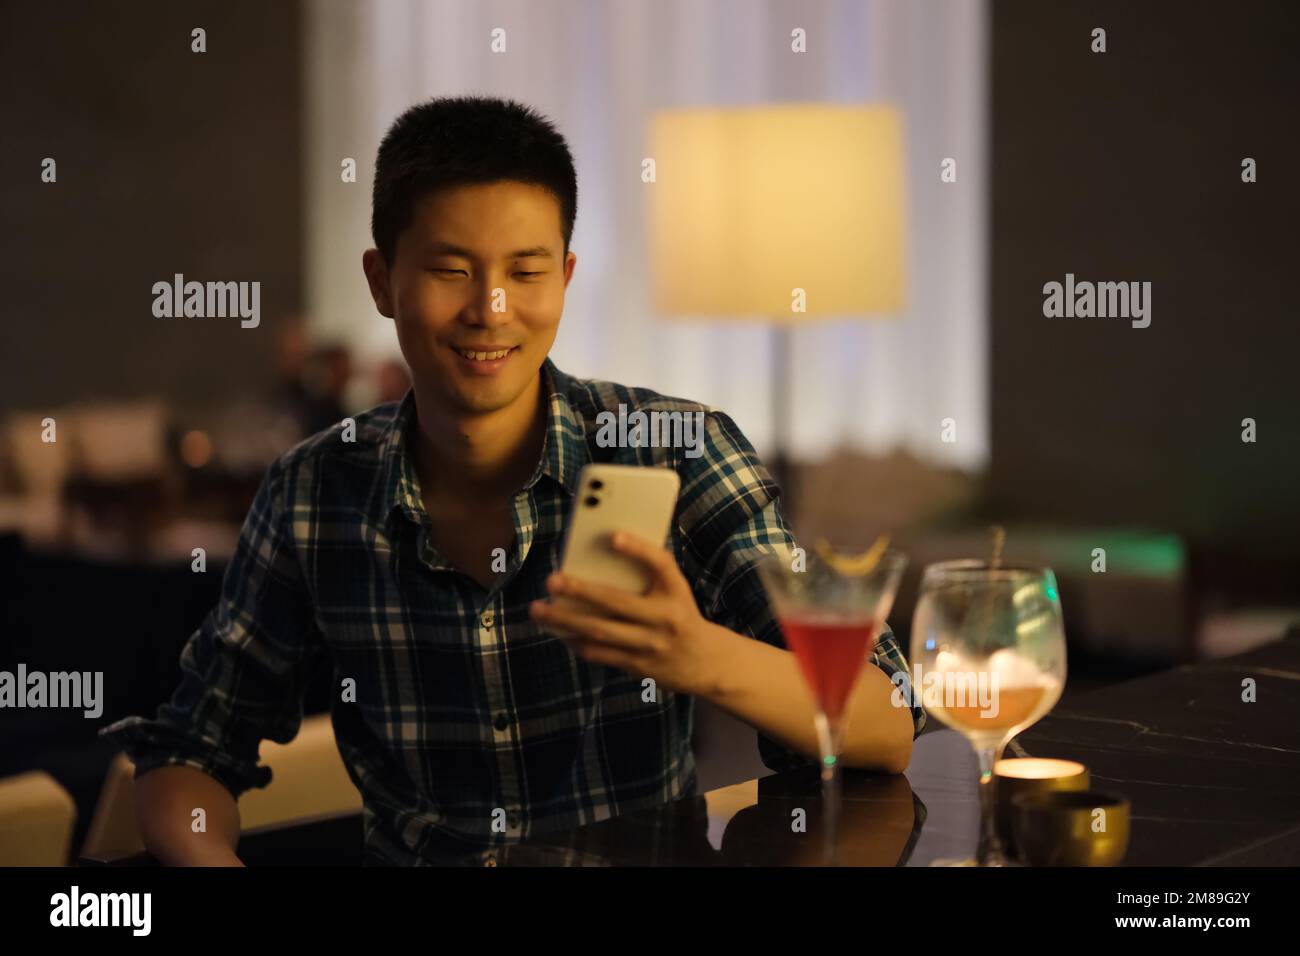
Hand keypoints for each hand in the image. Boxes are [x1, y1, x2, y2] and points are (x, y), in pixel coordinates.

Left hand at [529, 531, 721, 697]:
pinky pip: (600, 653)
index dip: (639, 549)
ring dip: (564, 621)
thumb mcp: (674, 590)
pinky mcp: (638, 666)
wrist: (706, 662)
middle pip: (617, 602)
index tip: (613, 536)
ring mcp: (651, 645)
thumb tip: (596, 559)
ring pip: (600, 631)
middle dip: (580, 591)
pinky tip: (557, 631)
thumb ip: (646, 575)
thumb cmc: (679, 614)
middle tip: (552, 580)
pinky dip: (575, 641)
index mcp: (676, 592)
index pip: (662, 565)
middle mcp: (665, 618)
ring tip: (538, 610)